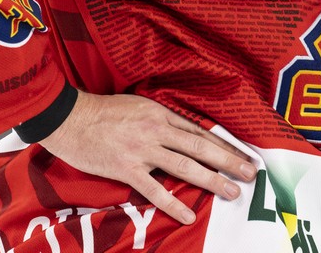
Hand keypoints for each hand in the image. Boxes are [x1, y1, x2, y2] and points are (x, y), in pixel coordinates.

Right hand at [38, 92, 255, 225]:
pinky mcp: (126, 167)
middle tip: (250, 173)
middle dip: (229, 161)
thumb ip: (160, 119)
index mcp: (160, 114)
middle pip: (200, 148)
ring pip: (185, 167)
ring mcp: (142, 150)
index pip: (198, 132)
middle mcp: (156, 130)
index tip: (242, 154)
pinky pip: (154, 189)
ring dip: (212, 180)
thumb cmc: (101, 111)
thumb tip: (183, 134)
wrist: (69, 118)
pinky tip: (189, 214)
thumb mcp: (136, 106)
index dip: (223, 144)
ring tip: (232, 192)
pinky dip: (173, 202)